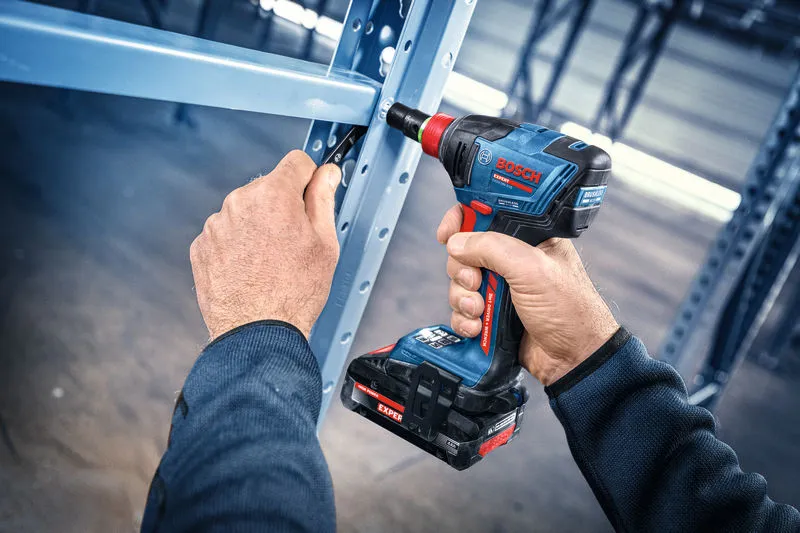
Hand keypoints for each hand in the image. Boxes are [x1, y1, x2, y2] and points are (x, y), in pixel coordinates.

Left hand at [190, 150, 340, 339]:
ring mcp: (216, 224)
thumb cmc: (294, 292)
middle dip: (282, 206)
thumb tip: (326, 174)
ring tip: (270, 262)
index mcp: (274, 194)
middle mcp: (239, 201)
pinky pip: (225, 234)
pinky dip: (237, 246)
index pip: (296, 162)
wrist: (257, 333)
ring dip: (258, 226)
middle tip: (293, 242)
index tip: (311, 195)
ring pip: (245, 211)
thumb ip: (323, 199)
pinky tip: (250, 270)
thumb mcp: (325, 243)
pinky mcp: (201, 246)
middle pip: (268, 188)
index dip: (309, 178)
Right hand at [437, 205, 618, 385]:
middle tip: (477, 283)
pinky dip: (464, 319)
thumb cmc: (570, 311)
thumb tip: (457, 243)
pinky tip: (478, 327)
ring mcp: (500, 288)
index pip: (486, 216)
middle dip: (463, 271)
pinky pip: (462, 310)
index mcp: (527, 238)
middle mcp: (511, 260)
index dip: (462, 220)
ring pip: (460, 283)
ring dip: (464, 299)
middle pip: (464, 252)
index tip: (447, 233)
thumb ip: (493, 248)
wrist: (572, 359)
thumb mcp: (532, 269)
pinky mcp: (492, 313)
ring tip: (481, 311)